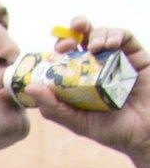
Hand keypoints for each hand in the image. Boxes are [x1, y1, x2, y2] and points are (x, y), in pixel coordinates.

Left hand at [27, 18, 149, 167]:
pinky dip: (115, 35)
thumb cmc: (114, 131)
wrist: (147, 134)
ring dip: (95, 33)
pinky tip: (109, 44)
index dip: (56, 50)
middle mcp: (97, 67)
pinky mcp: (137, 56)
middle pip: (82, 40)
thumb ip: (54, 108)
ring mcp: (117, 60)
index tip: (51, 51)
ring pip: (102, 35)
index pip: (64, 58)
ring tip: (93, 46)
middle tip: (67, 42)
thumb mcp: (78, 122)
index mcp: (80, 80)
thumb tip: (30, 88)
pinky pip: (125, 37)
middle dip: (73, 33)